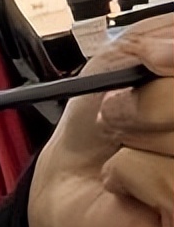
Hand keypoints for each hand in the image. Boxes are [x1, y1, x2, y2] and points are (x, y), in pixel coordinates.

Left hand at [29, 12, 173, 226]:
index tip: (155, 59)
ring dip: (138, 141)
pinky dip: (134, 176)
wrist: (64, 184)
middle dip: (149, 104)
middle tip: (118, 113)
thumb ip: (160, 38)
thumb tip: (172, 51)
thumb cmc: (101, 121)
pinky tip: (131, 188)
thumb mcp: (125, 59)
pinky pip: (173, 184)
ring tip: (125, 151)